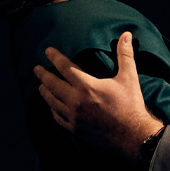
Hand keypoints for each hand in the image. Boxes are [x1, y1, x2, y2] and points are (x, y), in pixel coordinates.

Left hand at [33, 31, 163, 162]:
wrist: (133, 136)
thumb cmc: (130, 105)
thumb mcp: (129, 77)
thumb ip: (125, 55)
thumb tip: (126, 34)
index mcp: (87, 86)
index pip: (65, 68)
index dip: (55, 58)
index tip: (47, 51)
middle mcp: (76, 101)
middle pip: (53, 85)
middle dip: (43, 75)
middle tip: (36, 69)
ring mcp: (73, 116)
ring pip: (52, 102)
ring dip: (45, 92)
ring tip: (41, 86)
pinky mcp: (75, 129)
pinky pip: (58, 118)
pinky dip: (53, 110)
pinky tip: (52, 107)